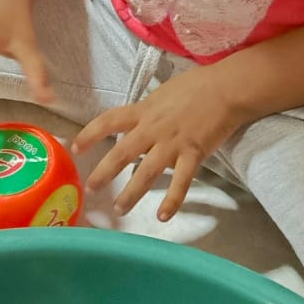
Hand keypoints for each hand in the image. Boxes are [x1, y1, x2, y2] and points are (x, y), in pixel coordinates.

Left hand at [74, 63, 244, 220]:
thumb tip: (139, 122)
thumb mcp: (164, 94)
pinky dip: (172, 201)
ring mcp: (173, 142)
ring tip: (119, 210)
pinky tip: (162, 217)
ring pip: (146, 172)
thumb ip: (149, 110)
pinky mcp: (193, 153)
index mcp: (144, 110)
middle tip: (91, 189)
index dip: (90, 134)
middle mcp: (153, 128)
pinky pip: (181, 182)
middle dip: (104, 173)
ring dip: (131, 193)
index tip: (75, 147)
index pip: (109, 120)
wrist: (227, 87)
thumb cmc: (198, 85)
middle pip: (121, 152)